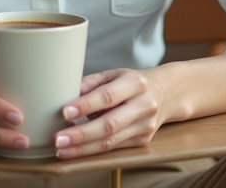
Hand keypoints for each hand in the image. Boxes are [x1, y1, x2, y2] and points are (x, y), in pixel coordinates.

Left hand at [52, 68, 167, 158]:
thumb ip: (91, 83)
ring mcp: (145, 126)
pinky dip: (93, 150)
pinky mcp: (143, 140)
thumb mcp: (114, 74)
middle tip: (58, 139)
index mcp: (135, 83)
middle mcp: (143, 105)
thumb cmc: (133, 83)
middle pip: (110, 124)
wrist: (166, 93)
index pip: (107, 96)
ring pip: (110, 141)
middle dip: (81, 134)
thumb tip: (65, 94)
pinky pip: (114, 148)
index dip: (86, 105)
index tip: (65, 112)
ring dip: (83, 148)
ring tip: (62, 149)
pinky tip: (76, 150)